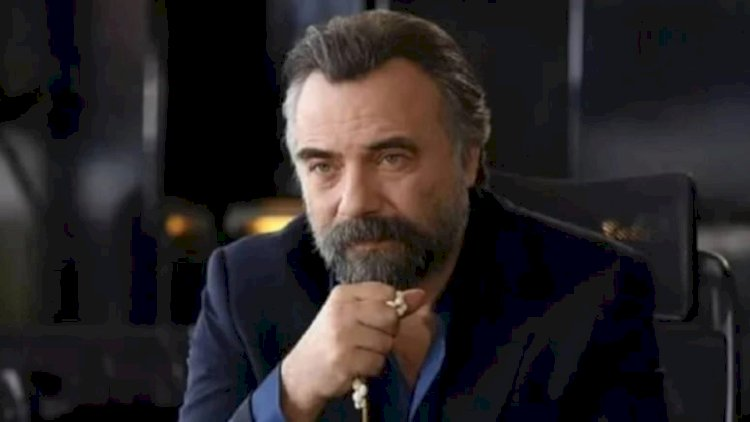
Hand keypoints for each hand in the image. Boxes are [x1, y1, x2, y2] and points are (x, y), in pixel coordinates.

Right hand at [280, 282, 425, 420]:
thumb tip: (421, 295)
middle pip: (391, 317)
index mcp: (343, 294)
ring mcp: (342, 336)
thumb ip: (388, 304)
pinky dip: (371, 368)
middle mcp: (341, 311)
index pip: (387, 292)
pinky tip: (355, 365)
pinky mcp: (344, 360)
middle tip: (366, 339)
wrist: (302, 372)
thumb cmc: (332, 339)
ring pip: (387, 342)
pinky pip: (378, 362)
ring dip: (378, 353)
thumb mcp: (354, 314)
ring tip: (358, 353)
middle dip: (386, 332)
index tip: (373, 320)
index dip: (389, 309)